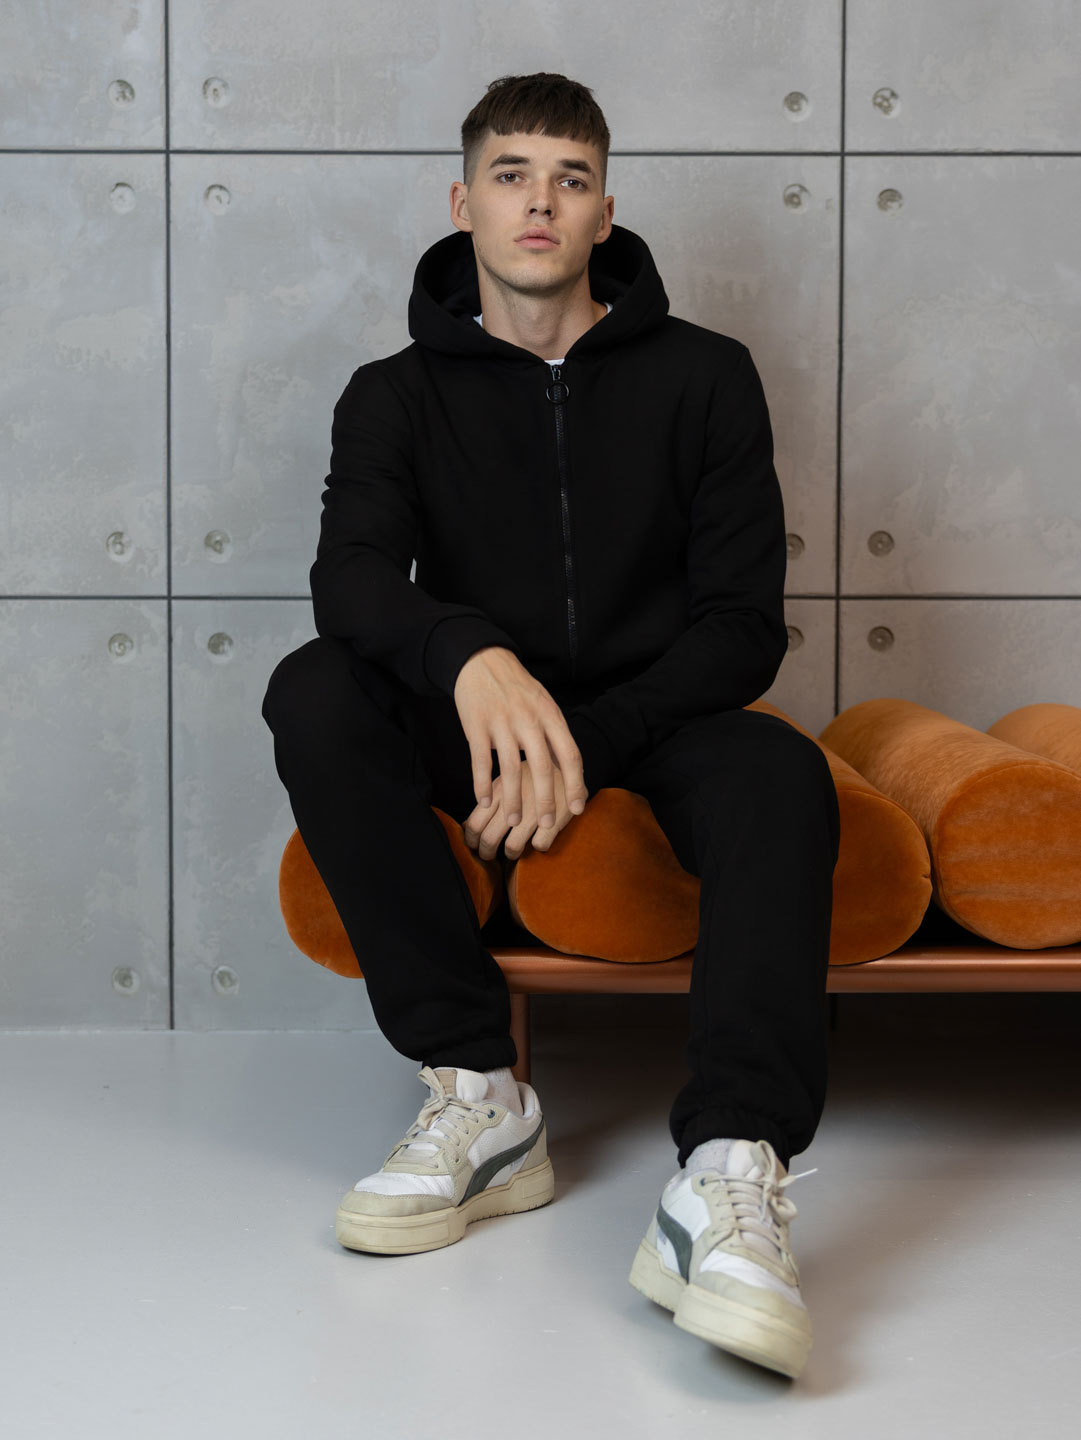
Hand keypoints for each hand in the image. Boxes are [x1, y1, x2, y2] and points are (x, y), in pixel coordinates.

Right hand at [452, 646, 587, 830]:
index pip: (570, 754)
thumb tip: (569, 770)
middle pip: (541, 766)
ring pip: (508, 769)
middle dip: (546, 800)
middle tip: (547, 825)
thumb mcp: (544, 703)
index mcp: (550, 715)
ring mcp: (501, 722)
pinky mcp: (476, 726)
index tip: (577, 809)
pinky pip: (479, 761)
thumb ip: (555, 734)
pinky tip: (484, 803)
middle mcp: (528, 719)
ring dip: (512, 799)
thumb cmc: (518, 688)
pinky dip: (481, 785)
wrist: (482, 661)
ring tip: (514, 821)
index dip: (575, 784)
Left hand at [462, 760, 580, 860]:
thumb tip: (467, 824)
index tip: (475, 846)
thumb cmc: (533, 775)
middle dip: (486, 853)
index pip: (474, 823)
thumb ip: (490, 800)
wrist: (568, 761)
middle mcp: (513, 801)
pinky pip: (540, 844)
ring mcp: (535, 810)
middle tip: (489, 856)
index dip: (472, 841)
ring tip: (514, 852)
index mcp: (498, 791)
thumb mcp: (508, 780)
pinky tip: (539, 840)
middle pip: (489, 839)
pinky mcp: (556, 816)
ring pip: (512, 847)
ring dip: (511, 854)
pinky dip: (538, 847)